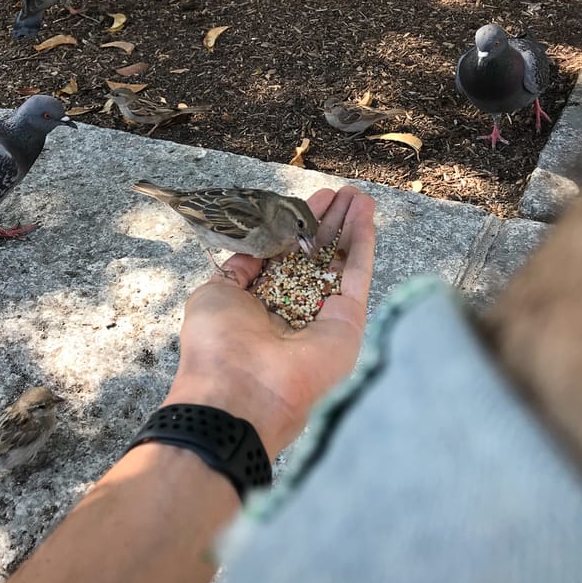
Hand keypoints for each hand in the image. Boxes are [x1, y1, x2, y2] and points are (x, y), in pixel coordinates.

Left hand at [164, 185, 375, 457]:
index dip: (299, 226)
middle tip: (344, 190)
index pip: (287, 256)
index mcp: (263, 304)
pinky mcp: (348, 322)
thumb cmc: (216, 345)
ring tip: (360, 194)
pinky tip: (366, 215)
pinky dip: (363, 243)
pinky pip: (358, 276)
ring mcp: (325, 315)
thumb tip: (253, 251)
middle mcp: (296, 309)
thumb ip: (238, 270)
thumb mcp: (215, 294)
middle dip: (331, 221)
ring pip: (342, 262)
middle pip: (319, 255)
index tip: (312, 199)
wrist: (237, 392)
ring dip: (352, 226)